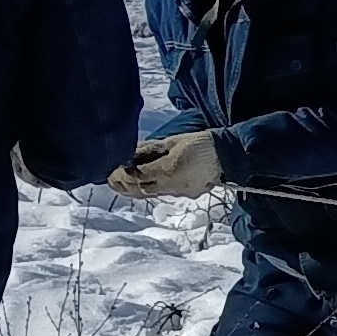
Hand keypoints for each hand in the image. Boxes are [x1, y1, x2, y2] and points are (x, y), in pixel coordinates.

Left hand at [109, 132, 223, 198]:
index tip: (108, 172)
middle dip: (123, 186)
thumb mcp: (173, 141)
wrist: (228, 154)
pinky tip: (144, 183)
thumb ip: (150, 149)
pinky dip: (149, 189)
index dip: (121, 176)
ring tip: (121, 183)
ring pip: (150, 193)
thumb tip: (129, 154)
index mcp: (167, 170)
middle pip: (140, 190)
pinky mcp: (186, 194)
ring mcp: (179, 192)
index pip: (137, 176)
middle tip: (109, 181)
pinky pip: (163, 193)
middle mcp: (172, 185)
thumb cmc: (200, 143)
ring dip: (135, 189)